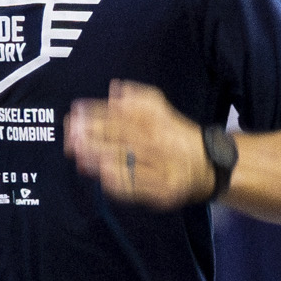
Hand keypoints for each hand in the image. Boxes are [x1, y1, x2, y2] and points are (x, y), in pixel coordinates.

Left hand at [66, 80, 210, 209]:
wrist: (208, 167)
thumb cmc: (175, 138)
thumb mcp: (163, 113)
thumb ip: (139, 100)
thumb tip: (115, 89)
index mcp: (157, 123)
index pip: (124, 115)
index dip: (98, 112)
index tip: (76, 110)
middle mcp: (159, 144)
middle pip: (123, 137)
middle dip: (95, 134)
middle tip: (72, 133)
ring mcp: (161, 168)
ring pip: (129, 161)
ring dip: (101, 158)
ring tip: (79, 153)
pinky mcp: (163, 191)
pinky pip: (139, 187)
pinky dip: (120, 181)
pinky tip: (101, 177)